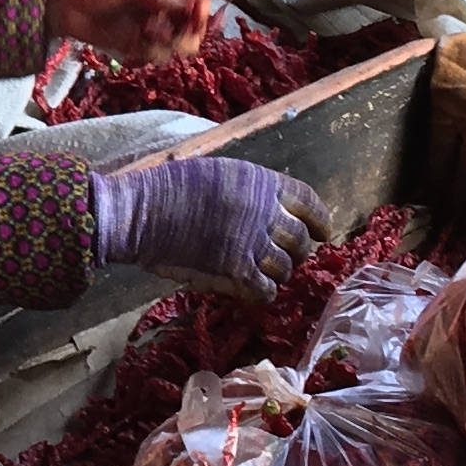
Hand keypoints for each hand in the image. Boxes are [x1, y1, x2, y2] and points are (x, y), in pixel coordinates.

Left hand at [47, 0, 208, 63]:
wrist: (64, 6)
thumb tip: (197, 8)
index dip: (202, 12)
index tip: (194, 21)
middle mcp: (164, 6)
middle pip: (194, 26)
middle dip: (187, 33)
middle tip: (170, 35)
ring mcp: (151, 27)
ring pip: (177, 44)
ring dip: (166, 44)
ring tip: (146, 36)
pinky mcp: (137, 46)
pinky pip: (156, 55)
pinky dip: (149, 54)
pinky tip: (134, 46)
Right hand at [91, 157, 333, 299]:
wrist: (143, 212)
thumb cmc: (170, 187)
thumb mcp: (219, 173)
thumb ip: (248, 190)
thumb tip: (266, 209)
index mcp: (262, 183)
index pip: (308, 201)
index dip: (320, 219)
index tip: (323, 232)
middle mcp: (265, 212)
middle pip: (300, 239)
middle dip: (299, 251)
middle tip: (289, 258)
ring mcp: (252, 243)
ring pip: (286, 267)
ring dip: (280, 273)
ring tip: (267, 274)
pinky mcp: (236, 271)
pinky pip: (265, 289)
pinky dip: (264, 292)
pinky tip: (254, 291)